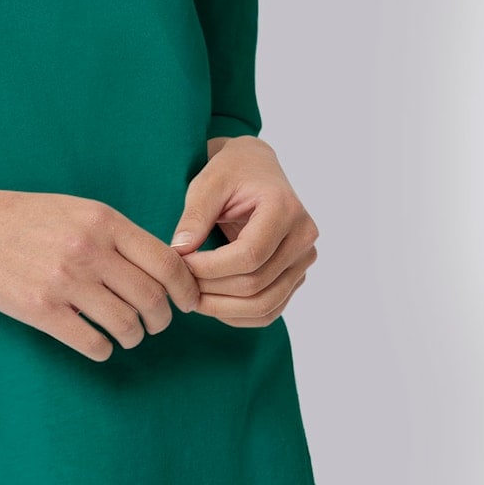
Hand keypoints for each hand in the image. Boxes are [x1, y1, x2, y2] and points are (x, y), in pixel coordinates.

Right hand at [0, 183, 203, 361]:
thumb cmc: (21, 216)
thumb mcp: (75, 208)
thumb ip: (115, 234)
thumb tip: (161, 266)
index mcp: (102, 220)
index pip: (165, 262)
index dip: (186, 288)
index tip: (188, 302)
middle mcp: (88, 250)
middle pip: (151, 298)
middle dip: (162, 318)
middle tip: (157, 323)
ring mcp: (64, 282)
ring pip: (126, 325)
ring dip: (134, 336)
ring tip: (127, 334)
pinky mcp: (41, 311)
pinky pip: (92, 343)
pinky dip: (104, 349)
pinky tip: (98, 343)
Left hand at [169, 137, 317, 327]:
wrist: (256, 169)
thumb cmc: (231, 172)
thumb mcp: (207, 183)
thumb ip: (194, 215)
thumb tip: (179, 251)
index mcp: (284, 209)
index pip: (249, 255)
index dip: (210, 267)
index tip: (180, 264)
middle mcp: (303, 237)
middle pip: (257, 284)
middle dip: (212, 290)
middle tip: (180, 285)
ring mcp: (303, 259)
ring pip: (265, 304)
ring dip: (223, 309)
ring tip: (192, 297)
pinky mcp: (296, 275)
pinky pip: (270, 310)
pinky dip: (240, 315)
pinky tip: (213, 305)